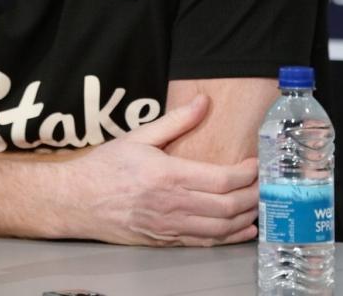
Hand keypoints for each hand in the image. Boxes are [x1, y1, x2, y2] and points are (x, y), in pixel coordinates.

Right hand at [60, 95, 258, 246]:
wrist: (75, 202)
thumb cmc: (104, 168)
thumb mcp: (138, 137)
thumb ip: (175, 121)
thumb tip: (203, 101)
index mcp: (167, 176)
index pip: (221, 180)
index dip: (247, 174)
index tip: (257, 164)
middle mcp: (171, 205)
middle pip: (227, 207)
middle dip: (254, 197)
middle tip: (267, 186)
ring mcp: (169, 226)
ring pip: (219, 229)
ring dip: (245, 218)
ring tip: (260, 206)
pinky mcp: (164, 240)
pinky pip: (204, 242)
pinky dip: (228, 238)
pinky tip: (242, 230)